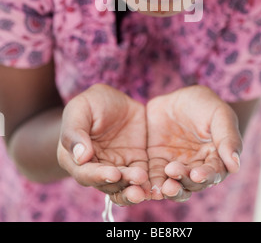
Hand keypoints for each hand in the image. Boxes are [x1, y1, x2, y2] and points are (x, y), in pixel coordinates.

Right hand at [57, 84, 149, 205]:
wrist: (116, 98)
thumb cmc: (92, 102)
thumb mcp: (80, 108)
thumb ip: (75, 131)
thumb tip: (80, 157)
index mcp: (75, 159)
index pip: (85, 173)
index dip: (99, 176)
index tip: (114, 173)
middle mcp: (95, 169)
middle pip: (107, 184)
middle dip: (122, 185)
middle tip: (137, 182)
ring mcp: (117, 168)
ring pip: (124, 187)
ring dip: (134, 191)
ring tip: (146, 189)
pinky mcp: (136, 164)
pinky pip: (141, 179)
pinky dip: (148, 185)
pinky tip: (156, 185)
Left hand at [146, 86, 241, 201]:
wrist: (177, 97)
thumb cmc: (204, 104)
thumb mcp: (219, 114)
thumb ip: (228, 138)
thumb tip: (235, 165)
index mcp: (216, 159)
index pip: (213, 173)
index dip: (206, 175)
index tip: (197, 174)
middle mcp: (197, 168)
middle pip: (192, 183)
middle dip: (184, 181)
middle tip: (174, 172)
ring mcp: (176, 167)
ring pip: (174, 185)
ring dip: (169, 188)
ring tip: (162, 185)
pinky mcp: (156, 163)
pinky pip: (153, 177)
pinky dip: (151, 182)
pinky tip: (145, 183)